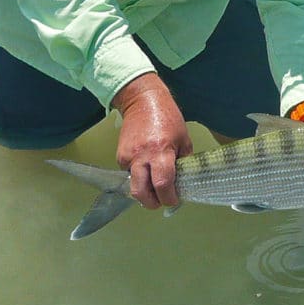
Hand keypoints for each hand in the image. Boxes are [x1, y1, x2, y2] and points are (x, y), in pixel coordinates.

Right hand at [111, 72, 192, 209]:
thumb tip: (182, 181)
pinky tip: (147, 167)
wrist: (142, 101)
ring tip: (155, 185)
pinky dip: (139, 176)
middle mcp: (142, 156)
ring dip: (144, 191)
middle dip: (151, 203)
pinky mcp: (120, 156)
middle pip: (141, 192)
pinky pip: (129, 174)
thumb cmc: (167, 117)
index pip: (163, 184)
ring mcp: (128, 157)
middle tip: (161, 201)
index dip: (169, 198)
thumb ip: (183, 161)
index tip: (174, 200)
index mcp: (161, 151)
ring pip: (133, 185)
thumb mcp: (183, 138)